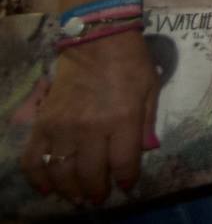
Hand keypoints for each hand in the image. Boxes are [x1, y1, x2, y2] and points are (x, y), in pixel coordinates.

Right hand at [21, 31, 159, 204]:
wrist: (97, 40)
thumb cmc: (131, 64)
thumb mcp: (151, 90)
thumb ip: (147, 123)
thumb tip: (145, 152)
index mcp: (122, 119)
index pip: (122, 163)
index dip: (125, 179)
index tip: (126, 185)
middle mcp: (90, 127)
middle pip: (90, 174)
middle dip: (96, 191)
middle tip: (98, 198)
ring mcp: (62, 126)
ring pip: (61, 172)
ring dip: (69, 191)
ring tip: (77, 197)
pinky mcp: (43, 122)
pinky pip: (34, 158)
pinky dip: (37, 177)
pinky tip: (47, 187)